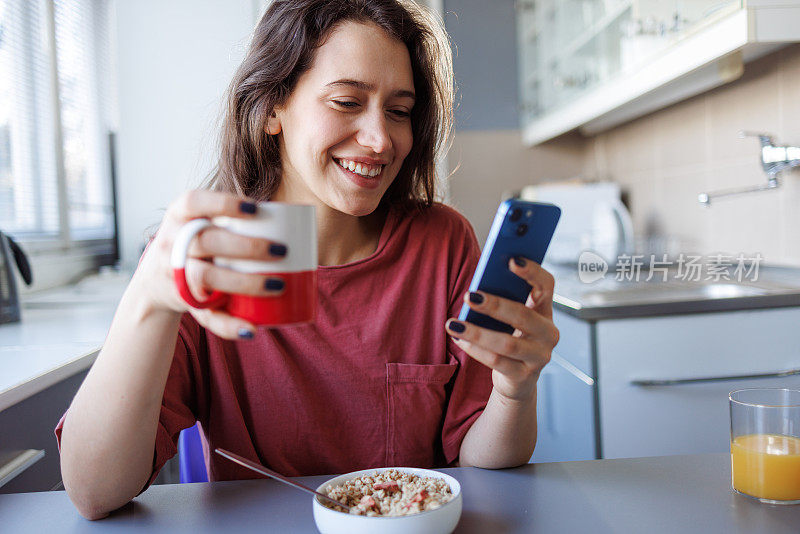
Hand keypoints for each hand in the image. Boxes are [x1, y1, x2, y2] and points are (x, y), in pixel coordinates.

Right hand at [132, 190, 288, 339]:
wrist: (155, 283)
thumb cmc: (197, 245)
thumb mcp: (202, 224)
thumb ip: (233, 220)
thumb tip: (298, 219)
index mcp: (179, 216)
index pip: (193, 202)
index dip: (223, 204)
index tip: (256, 210)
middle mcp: (171, 242)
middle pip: (206, 241)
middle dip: (245, 247)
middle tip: (281, 251)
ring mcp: (173, 273)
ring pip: (205, 277)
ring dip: (244, 283)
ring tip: (278, 285)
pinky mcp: (184, 302)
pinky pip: (205, 316)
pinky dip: (230, 325)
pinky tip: (252, 329)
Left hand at [445, 257, 558, 400]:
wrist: (518, 379)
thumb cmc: (510, 336)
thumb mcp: (510, 318)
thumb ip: (503, 299)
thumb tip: (476, 288)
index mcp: (545, 310)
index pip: (546, 285)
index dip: (532, 272)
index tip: (511, 260)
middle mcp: (548, 333)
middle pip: (523, 316)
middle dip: (495, 305)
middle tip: (470, 297)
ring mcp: (539, 356)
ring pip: (507, 343)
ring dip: (477, 333)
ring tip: (453, 324)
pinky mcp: (524, 376)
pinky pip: (497, 361)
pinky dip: (475, 349)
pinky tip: (458, 339)